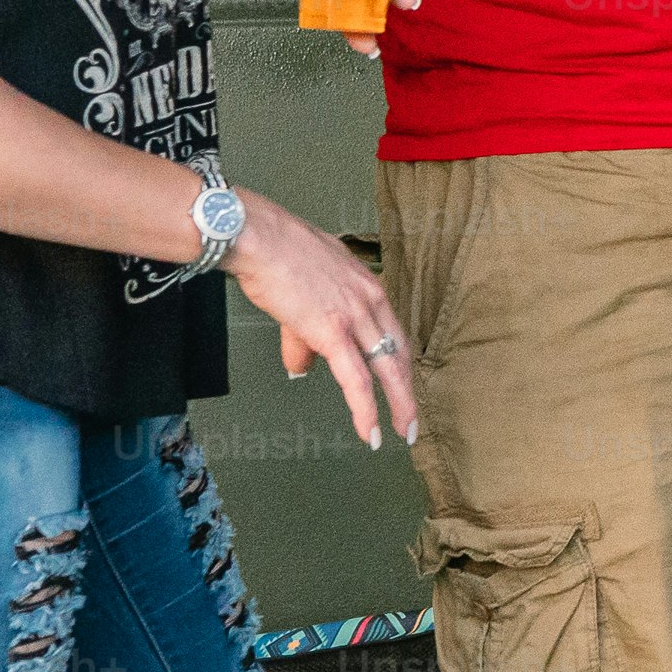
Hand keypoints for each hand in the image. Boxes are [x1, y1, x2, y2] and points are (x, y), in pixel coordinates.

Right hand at [226, 198, 421, 451]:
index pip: (393, 332)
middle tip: (412, 420)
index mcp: (367, 287)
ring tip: (401, 432)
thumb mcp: (306, 291)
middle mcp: (370, 300)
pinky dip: (366, 409)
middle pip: (398, 354)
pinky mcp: (333, 332)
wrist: (260, 239)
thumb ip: (307, 333)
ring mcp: (355, 316)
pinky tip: (370, 431)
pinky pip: (356, 379)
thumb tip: (303, 368)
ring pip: (386, 370)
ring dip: (397, 405)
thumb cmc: (278, 255)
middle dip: (407, 390)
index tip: (401, 383)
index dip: (399, 363)